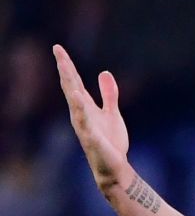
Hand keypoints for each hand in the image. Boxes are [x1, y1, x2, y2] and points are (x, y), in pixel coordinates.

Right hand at [53, 44, 129, 192]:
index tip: (58, 48)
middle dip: (65, 70)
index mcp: (85, 107)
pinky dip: (81, 111)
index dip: (67, 65)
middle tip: (58, 51)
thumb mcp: (112, 113)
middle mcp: (80, 114)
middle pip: (71, 88)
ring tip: (66, 69)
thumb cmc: (110, 141)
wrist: (114, 167)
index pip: (74, 82)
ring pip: (75, 103)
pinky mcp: (93, 139)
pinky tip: (77, 98)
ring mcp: (85, 126)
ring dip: (71, 86)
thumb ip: (108, 94)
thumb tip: (104, 72)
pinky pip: (85, 124)